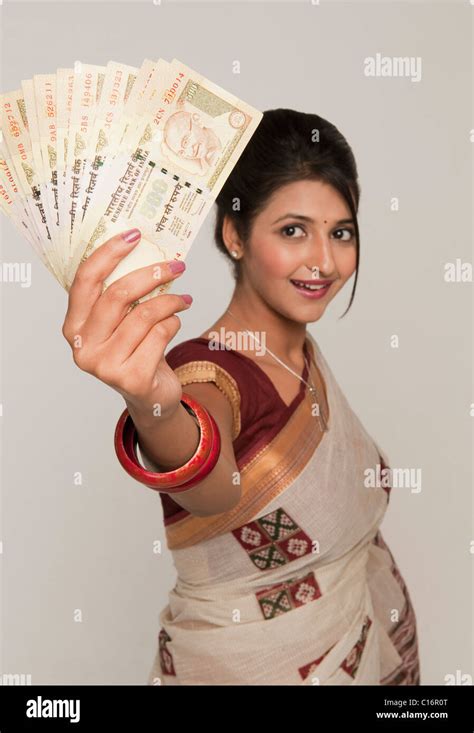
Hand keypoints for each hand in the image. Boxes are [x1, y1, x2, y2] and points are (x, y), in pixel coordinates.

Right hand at [62, 228, 191, 419]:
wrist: (150, 396)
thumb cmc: (135, 350)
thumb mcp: (120, 322)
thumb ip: (119, 295)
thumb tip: (142, 248)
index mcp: (73, 326)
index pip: (85, 281)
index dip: (109, 254)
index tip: (134, 235)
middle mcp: (82, 347)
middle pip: (118, 295)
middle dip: (152, 275)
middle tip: (177, 266)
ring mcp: (104, 366)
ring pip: (144, 315)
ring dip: (171, 302)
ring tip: (184, 299)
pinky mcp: (131, 379)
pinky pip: (160, 335)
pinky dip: (173, 324)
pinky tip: (174, 325)